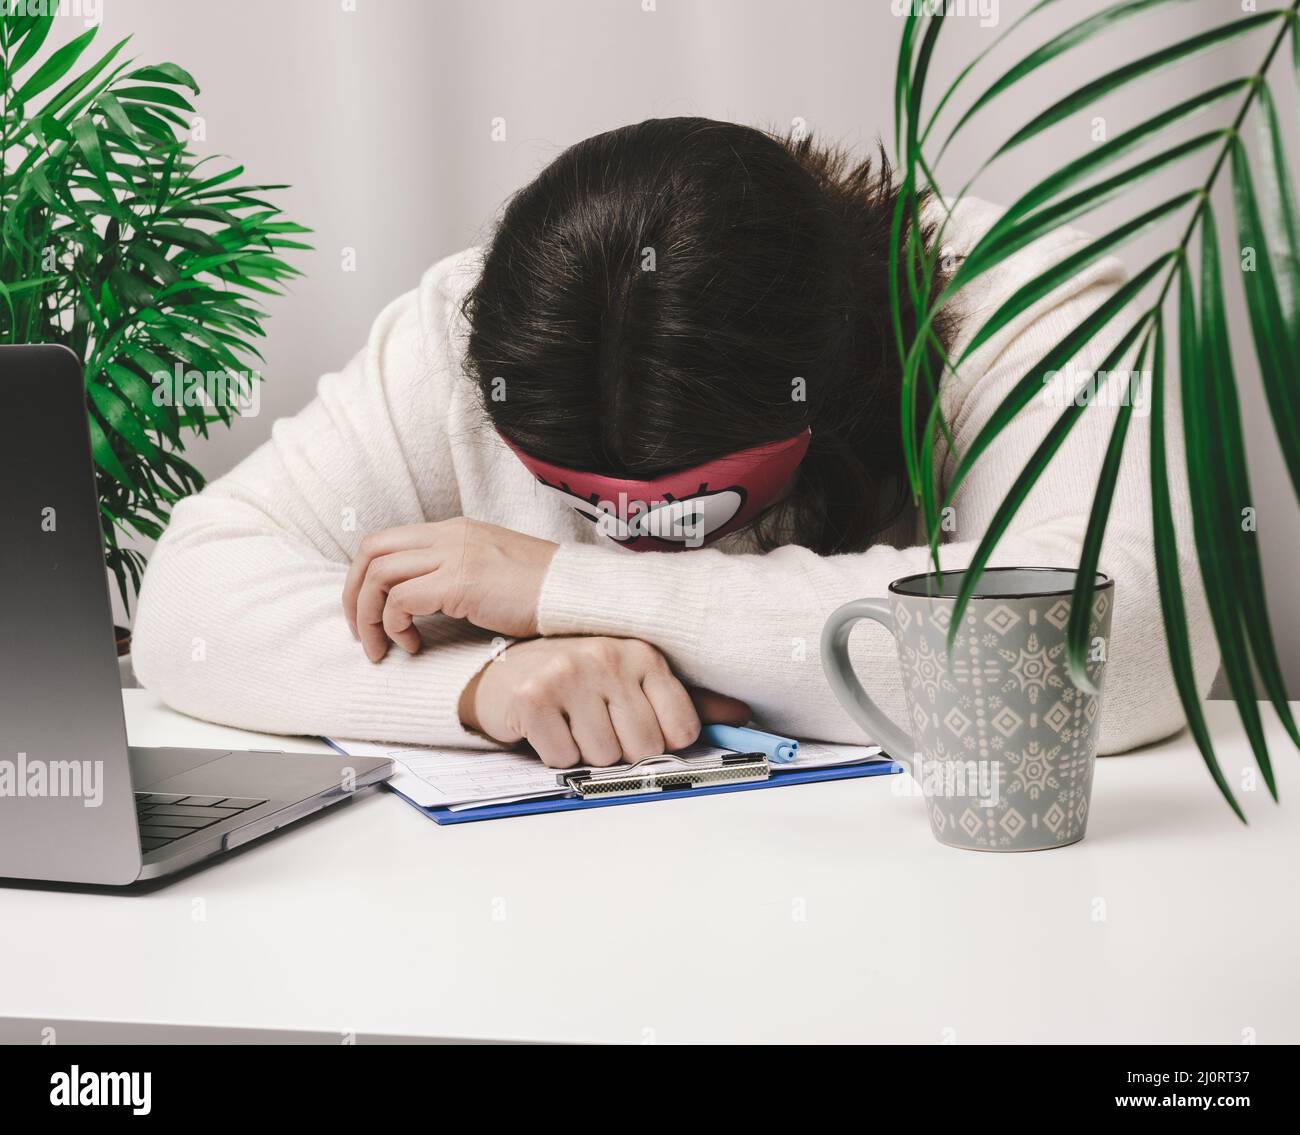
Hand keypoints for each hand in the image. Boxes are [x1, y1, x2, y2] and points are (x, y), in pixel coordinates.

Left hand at [342, 518, 557, 660]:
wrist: (577, 593)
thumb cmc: (543, 593)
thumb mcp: (492, 570)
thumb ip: (456, 573)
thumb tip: (421, 601)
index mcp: (455, 530)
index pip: (387, 541)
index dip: (365, 578)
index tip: (370, 614)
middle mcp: (449, 535)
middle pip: (371, 551)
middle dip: (354, 595)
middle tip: (360, 632)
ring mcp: (455, 555)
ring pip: (378, 575)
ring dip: (369, 617)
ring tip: (381, 648)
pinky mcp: (460, 582)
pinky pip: (401, 601)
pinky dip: (395, 627)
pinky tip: (413, 646)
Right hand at [458, 636, 750, 768]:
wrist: (506, 672)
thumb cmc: (579, 681)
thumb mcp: (634, 683)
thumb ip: (688, 700)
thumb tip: (741, 715)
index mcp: (642, 653)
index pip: (681, 730)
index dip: (659, 741)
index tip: (635, 725)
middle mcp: (608, 656)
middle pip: (643, 748)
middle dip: (619, 749)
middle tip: (595, 722)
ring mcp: (568, 673)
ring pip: (603, 756)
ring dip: (585, 752)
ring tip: (570, 722)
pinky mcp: (533, 697)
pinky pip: (563, 758)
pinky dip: (554, 753)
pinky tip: (548, 727)